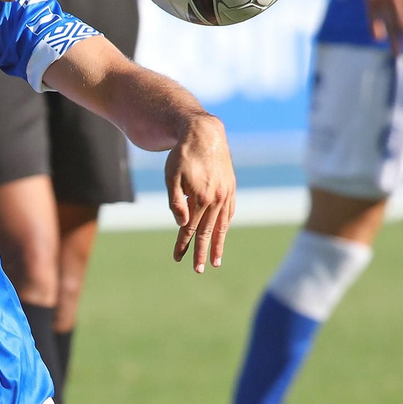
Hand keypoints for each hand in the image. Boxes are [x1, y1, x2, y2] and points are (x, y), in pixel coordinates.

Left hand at [165, 115, 235, 272]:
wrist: (204, 133)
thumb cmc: (182, 154)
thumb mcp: (171, 177)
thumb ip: (176, 202)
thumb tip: (182, 224)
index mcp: (201, 198)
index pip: (190, 228)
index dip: (183, 244)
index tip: (177, 258)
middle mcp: (217, 199)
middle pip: (208, 232)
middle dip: (202, 252)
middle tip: (198, 270)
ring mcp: (226, 194)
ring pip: (222, 225)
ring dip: (218, 244)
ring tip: (216, 261)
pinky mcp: (231, 187)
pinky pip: (230, 212)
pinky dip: (226, 225)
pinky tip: (222, 233)